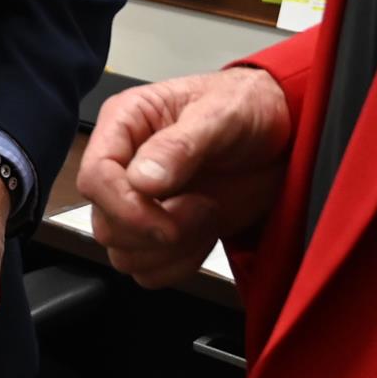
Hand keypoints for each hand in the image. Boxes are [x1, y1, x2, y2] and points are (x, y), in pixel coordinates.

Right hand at [79, 68, 291, 288]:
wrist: (281, 139)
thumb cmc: (249, 107)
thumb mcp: (224, 113)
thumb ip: (183, 144)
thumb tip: (142, 180)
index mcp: (126, 123)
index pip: (94, 176)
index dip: (123, 205)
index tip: (164, 218)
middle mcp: (125, 163)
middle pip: (104, 222)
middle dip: (155, 229)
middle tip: (201, 206)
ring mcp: (142, 201)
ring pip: (123, 252)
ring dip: (170, 249)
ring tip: (207, 214)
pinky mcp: (161, 230)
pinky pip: (148, 270)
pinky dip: (179, 264)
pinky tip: (205, 234)